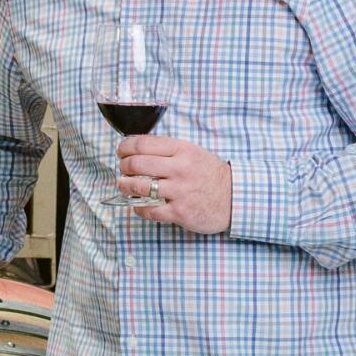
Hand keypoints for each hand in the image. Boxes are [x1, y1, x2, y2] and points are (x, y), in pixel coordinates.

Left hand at [115, 135, 232, 233]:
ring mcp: (179, 191)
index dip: (124, 147)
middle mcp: (180, 168)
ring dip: (125, 186)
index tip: (121, 152)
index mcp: (182, 150)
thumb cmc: (210, 174)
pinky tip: (138, 204)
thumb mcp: (192, 152)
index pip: (142, 144)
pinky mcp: (179, 212)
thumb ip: (168, 151)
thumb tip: (136, 150)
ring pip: (138, 187)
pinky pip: (148, 210)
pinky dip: (138, 207)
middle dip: (123, 167)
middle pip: (136, 164)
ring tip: (124, 186)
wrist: (235, 197)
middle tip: (123, 170)